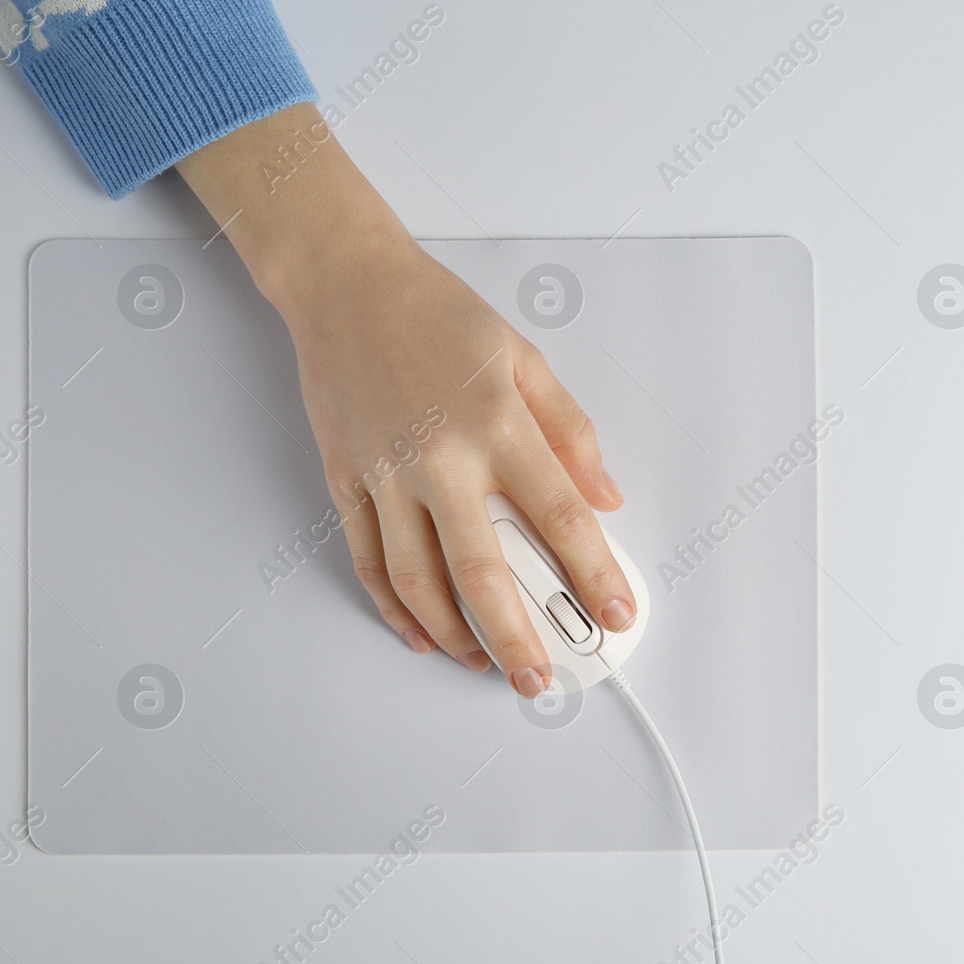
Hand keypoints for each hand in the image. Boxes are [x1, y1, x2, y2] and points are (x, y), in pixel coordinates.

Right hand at [176, 104, 634, 696]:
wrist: (347, 286)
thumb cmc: (440, 317)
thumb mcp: (526, 359)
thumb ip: (571, 433)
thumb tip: (606, 498)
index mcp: (498, 425)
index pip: (561, 517)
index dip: (595, 574)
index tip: (617, 613)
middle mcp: (441, 458)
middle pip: (484, 572)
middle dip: (518, 637)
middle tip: (542, 678)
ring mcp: (387, 475)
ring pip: (419, 580)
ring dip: (455, 635)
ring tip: (486, 665)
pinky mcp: (346, 480)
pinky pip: (369, 561)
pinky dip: (394, 607)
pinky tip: (423, 634)